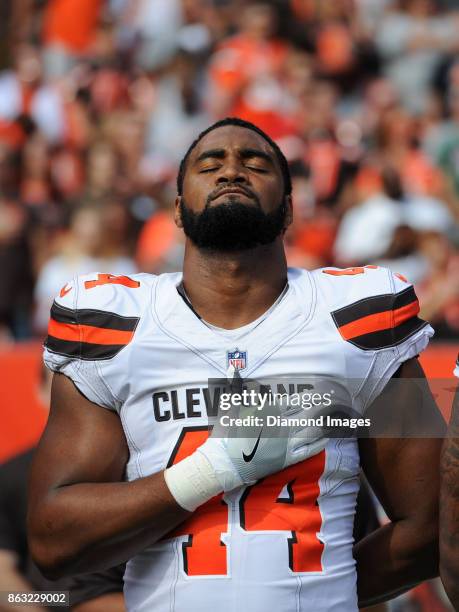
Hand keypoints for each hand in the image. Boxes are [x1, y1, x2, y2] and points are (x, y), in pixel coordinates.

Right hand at [198, 392, 327, 491]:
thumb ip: (235, 385)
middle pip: (308, 414)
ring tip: (336, 416)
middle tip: (335, 400)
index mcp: (269, 412)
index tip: (321, 391)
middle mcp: (280, 426)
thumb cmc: (226, 434)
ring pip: (311, 431)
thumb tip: (232, 367)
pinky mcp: (285, 459)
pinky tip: (327, 437)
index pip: (294, 401)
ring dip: (325, 422)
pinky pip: (307, 450)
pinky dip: (319, 443)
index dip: (309, 396)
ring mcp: (284, 444)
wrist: (223, 464)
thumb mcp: (230, 407)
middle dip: (323, 406)